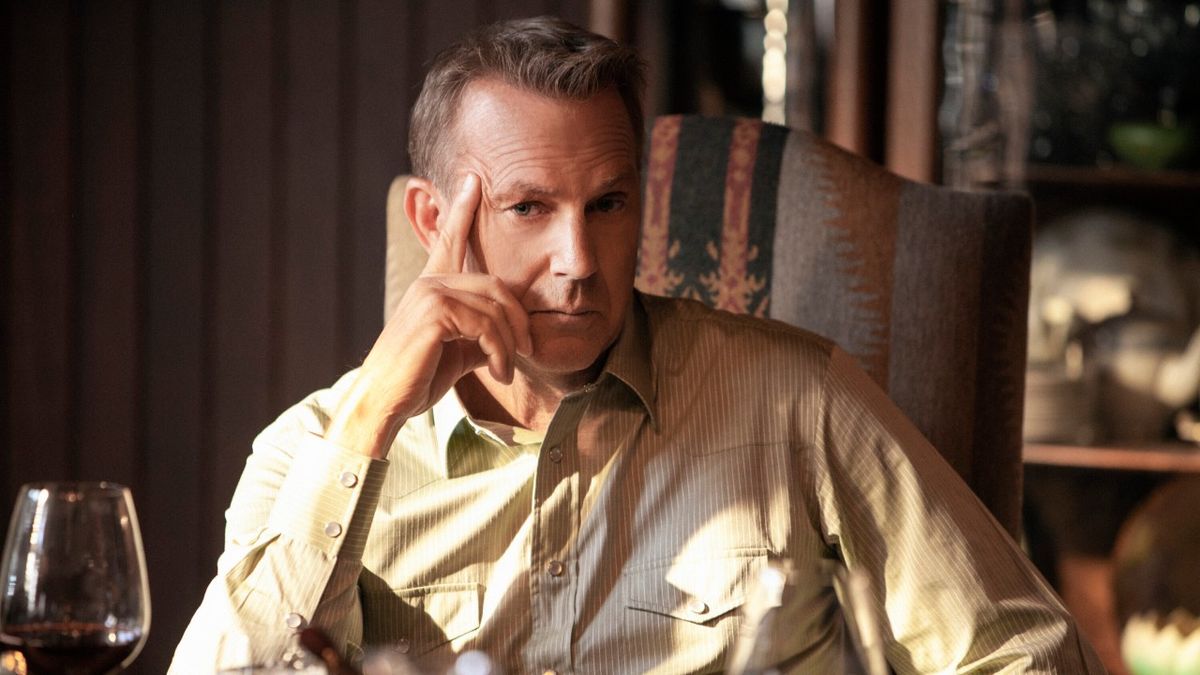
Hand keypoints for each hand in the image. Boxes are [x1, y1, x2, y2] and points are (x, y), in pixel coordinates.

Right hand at [326, 173, 532, 457]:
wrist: (384, 403)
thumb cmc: (416, 380)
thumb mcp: (457, 352)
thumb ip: (481, 335)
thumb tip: (512, 336)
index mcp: (431, 286)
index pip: (449, 241)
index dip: (462, 211)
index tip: (473, 181)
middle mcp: (429, 282)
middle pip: (496, 286)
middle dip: (519, 319)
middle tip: (528, 350)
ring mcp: (430, 293)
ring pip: (495, 307)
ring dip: (510, 344)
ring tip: (508, 370)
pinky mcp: (435, 311)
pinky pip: (487, 324)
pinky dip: (500, 352)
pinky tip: (500, 373)